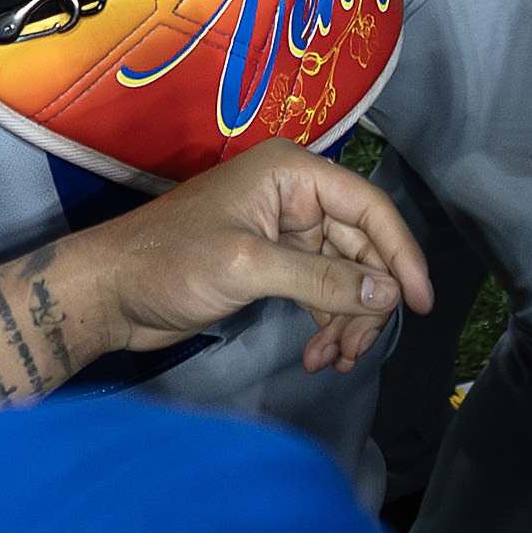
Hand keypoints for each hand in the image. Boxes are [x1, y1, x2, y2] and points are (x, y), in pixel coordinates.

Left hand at [71, 140, 434, 375]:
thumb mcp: (249, 267)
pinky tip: (318, 356)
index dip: (401, 254)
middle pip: (362, 246)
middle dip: (367, 299)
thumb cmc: (169, 263)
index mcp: (290, 173)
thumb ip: (322, 280)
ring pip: (344, 274)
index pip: (369, 207)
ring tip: (332, 360)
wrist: (111, 292)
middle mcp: (292, 195)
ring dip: (346, 319)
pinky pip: (320, 290)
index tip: (420, 303)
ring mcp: (282, 231)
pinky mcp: (270, 264)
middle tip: (356, 349)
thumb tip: (388, 294)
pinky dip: (326, 322)